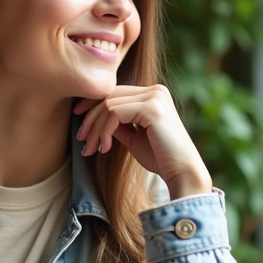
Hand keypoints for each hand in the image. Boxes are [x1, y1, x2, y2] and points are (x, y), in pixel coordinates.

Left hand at [74, 85, 212, 199]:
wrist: (182, 172)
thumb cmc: (160, 157)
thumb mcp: (133, 137)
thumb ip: (117, 124)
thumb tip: (94, 119)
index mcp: (153, 94)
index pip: (114, 93)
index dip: (92, 107)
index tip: (81, 127)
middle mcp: (155, 90)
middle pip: (109, 96)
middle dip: (90, 120)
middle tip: (81, 141)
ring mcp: (154, 97)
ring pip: (108, 105)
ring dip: (95, 129)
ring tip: (91, 149)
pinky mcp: (151, 107)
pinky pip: (114, 113)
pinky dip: (105, 131)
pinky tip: (106, 147)